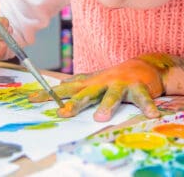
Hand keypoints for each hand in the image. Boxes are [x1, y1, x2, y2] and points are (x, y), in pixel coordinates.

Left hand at [29, 57, 165, 121]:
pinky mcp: (139, 87)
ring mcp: (121, 83)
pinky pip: (143, 98)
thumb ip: (79, 83)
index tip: (32, 100)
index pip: (67, 88)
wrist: (144, 65)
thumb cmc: (116, 76)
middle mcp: (104, 82)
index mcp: (92, 82)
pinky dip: (147, 106)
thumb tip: (59, 85)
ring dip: (107, 105)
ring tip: (101, 117)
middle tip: (63, 113)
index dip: (50, 94)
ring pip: (113, 95)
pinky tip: (151, 114)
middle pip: (87, 93)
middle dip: (75, 103)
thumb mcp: (95, 79)